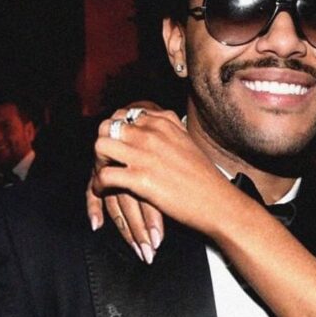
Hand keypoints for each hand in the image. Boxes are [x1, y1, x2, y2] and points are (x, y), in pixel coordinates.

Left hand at [90, 108, 238, 246]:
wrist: (217, 202)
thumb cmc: (205, 178)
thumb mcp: (188, 142)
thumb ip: (168, 131)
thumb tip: (155, 127)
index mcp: (163, 122)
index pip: (124, 114)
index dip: (116, 130)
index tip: (117, 145)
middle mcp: (152, 133)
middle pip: (108, 126)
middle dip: (103, 144)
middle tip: (106, 160)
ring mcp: (145, 154)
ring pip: (101, 146)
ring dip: (98, 161)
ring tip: (104, 173)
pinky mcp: (140, 178)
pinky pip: (104, 175)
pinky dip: (99, 185)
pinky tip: (105, 191)